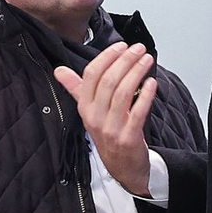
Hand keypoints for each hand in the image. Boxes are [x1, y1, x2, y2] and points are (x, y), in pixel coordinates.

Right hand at [54, 42, 155, 196]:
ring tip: (146, 60)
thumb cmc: (107, 133)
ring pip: (123, 93)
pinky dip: (146, 95)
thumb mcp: (89, 111)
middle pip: (108, 81)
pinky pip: (138, 112)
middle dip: (125, 60)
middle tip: (138, 49)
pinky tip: (152, 82)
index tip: (121, 46)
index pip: (91, 75)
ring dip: (137, 72)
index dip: (107, 57)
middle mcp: (95, 116)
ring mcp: (111, 128)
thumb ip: (76, 88)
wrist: (122, 167)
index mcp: (85, 107)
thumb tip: (59, 70)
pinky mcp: (128, 138)